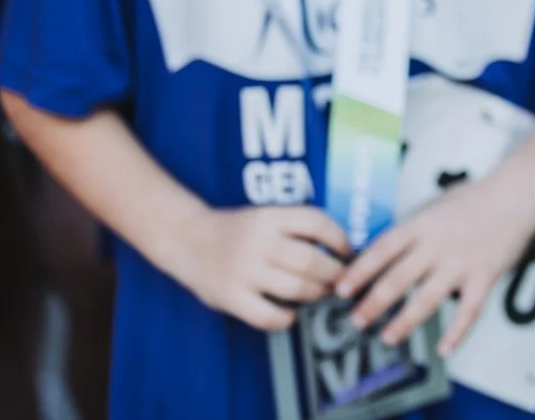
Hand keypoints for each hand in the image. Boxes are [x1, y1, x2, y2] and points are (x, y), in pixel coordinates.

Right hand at [169, 204, 350, 331]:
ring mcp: (243, 271)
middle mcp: (257, 242)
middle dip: (334, 273)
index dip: (340, 238)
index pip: (317, 222)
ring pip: (296, 288)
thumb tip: (341, 250)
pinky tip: (291, 313)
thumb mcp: (266, 216)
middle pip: (312, 260)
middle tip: (340, 280)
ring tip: (320, 293)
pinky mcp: (230, 298)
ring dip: (316, 294)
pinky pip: (268, 316)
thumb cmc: (238, 231)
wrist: (187, 240)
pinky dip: (287, 318)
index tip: (347, 251)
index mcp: (269, 217)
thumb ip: (296, 228)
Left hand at [337, 174, 534, 353]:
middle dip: (373, 303)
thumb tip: (377, 257)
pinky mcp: (485, 276)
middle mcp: (438, 244)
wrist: (518, 193)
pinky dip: (457, 332)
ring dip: (404, 321)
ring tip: (388, 337)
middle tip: (356, 321)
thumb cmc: (475, 199)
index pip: (382, 250)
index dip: (359, 271)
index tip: (340, 290)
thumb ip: (411, 232)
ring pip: (427, 298)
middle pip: (398, 278)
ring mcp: (462, 261)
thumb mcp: (435, 206)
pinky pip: (469, 311)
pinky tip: (444, 349)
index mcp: (422, 224)